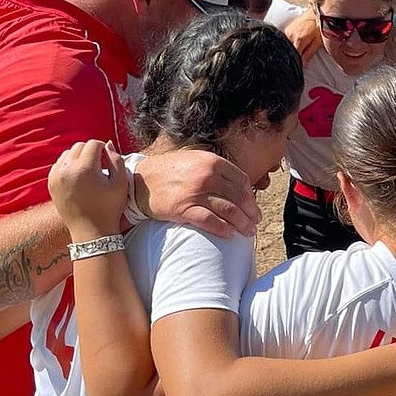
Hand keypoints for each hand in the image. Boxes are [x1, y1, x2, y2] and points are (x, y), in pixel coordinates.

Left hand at [49, 141, 127, 238]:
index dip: (104, 149)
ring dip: (79, 157)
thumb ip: (116, 159)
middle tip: (100, 166)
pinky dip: (68, 166)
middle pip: (79, 146)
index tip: (108, 161)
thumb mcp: (121, 184)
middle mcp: (67, 169)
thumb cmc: (109, 208)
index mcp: (85, 168)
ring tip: (89, 172)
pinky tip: (79, 177)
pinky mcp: (51, 183)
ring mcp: (56, 176)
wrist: (90, 231)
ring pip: (67, 153)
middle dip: (90, 152)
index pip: (93, 144)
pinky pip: (59, 164)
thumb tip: (107, 144)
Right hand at [134, 147, 259, 239]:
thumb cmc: (169, 171)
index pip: (241, 180)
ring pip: (228, 210)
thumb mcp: (194, 161)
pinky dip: (223, 229)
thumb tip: (237, 187)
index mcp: (211, 161)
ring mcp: (195, 192)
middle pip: (238, 197)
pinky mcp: (184, 208)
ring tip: (248, 232)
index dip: (251, 196)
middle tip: (255, 222)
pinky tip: (229, 234)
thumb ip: (215, 170)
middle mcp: (206, 175)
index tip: (253, 206)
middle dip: (250, 212)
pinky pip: (210, 221)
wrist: (140, 181)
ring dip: (242, 224)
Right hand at [281, 9, 322, 64]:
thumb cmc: (319, 25)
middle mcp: (290, 36)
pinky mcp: (287, 29)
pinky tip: (295, 46)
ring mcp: (287, 32)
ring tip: (299, 52)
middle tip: (301, 60)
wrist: (316, 12)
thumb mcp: (318, 42)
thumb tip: (303, 65)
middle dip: (294, 58)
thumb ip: (309, 54)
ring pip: (287, 48)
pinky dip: (289, 46)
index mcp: (299, 40)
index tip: (301, 68)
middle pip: (289, 53)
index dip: (298, 64)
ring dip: (292, 52)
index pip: (295, 58)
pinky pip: (286, 42)